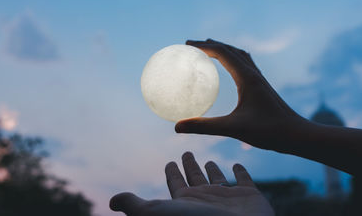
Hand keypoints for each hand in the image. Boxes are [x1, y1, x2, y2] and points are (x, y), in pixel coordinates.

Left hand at [109, 152, 273, 215]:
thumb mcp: (158, 213)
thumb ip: (137, 206)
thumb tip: (112, 201)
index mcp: (185, 202)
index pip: (175, 183)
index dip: (171, 172)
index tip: (169, 161)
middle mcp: (205, 199)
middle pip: (195, 178)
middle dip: (190, 165)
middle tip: (186, 151)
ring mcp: (228, 198)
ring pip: (218, 179)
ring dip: (212, 169)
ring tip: (209, 159)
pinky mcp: (249, 196)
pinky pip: (244, 179)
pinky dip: (241, 171)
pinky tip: (237, 163)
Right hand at [175, 39, 302, 149]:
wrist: (297, 134)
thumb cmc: (269, 131)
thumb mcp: (233, 129)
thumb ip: (204, 127)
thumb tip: (177, 127)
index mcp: (247, 77)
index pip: (223, 52)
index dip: (203, 46)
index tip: (186, 44)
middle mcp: (254, 73)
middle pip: (230, 50)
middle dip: (210, 44)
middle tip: (191, 45)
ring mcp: (259, 79)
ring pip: (239, 55)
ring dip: (223, 49)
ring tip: (209, 50)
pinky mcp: (262, 86)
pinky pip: (245, 65)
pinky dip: (233, 59)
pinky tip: (231, 69)